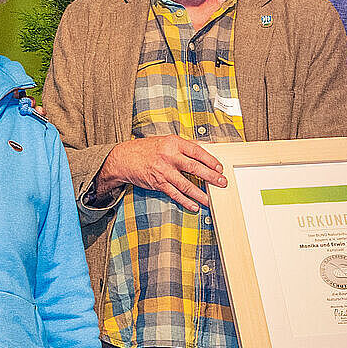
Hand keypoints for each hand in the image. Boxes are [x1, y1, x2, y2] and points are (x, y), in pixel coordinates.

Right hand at [97, 135, 229, 210]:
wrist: (124, 158)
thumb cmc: (148, 149)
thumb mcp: (167, 141)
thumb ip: (187, 145)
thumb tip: (208, 147)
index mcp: (173, 143)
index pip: (197, 151)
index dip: (210, 160)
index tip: (220, 168)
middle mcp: (169, 156)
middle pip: (194, 168)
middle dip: (211, 177)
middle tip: (222, 183)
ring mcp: (163, 171)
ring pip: (186, 184)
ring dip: (200, 194)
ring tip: (211, 199)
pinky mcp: (158, 183)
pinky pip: (175, 194)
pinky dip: (185, 201)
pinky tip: (194, 206)